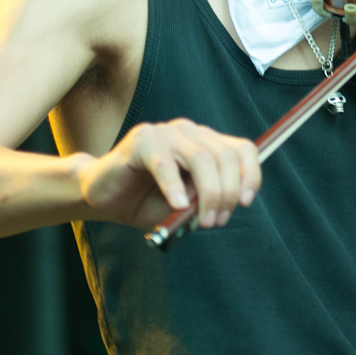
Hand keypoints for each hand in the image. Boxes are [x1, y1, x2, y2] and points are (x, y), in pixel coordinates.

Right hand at [74, 119, 260, 229]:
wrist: (105, 197)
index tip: (246, 202)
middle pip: (224, 157)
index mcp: (207, 143)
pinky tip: (177, 205)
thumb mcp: (186, 205)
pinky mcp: (142, 140)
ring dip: (208, 193)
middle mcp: (191, 132)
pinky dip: (174, 186)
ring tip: (202, 220)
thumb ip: (204, 199)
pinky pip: (165, 163)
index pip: (243, 150)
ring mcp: (166, 132)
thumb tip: (222, 201)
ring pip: (201, 158)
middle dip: (226, 194)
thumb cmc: (148, 201)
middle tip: (216, 222)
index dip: (250, 175)